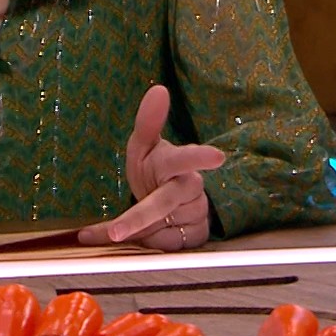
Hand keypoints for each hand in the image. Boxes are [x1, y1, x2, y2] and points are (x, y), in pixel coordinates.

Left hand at [78, 84, 225, 250]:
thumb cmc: (153, 169)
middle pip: (165, 203)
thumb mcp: (143, 145)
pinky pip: (167, 245)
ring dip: (141, 229)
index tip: (218, 157)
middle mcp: (190, 187)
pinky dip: (147, 242)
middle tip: (117, 232)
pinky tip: (148, 232)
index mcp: (176, 162)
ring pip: (161, 229)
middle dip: (140, 218)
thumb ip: (148, 121)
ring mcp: (196, 213)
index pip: (187, 157)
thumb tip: (158, 90)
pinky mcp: (197, 235)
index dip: (201, 157)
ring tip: (138, 218)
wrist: (169, 201)